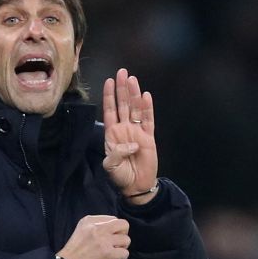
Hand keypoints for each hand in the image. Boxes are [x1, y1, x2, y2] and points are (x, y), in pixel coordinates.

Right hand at [57, 215, 130, 258]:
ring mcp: (104, 241)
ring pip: (126, 240)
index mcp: (90, 221)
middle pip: (124, 225)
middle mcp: (98, 228)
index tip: (107, 239)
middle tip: (116, 244)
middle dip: (123, 235)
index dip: (114, 230)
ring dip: (122, 248)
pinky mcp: (108, 254)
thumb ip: (95, 226)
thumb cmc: (74, 252)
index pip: (113, 219)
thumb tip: (114, 231)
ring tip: (113, 254)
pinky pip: (125, 253)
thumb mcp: (81, 230)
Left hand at [102, 68, 157, 203]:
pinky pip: (148, 120)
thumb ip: (116, 153)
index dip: (109, 96)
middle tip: (122, 72)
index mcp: (112, 133)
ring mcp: (137, 131)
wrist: (136, 186)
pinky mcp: (149, 137)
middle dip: (122, 89)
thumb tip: (130, 143)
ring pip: (135, 109)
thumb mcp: (110, 166)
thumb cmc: (120, 176)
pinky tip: (145, 96)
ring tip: (132, 79)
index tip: (108, 81)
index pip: (110, 110)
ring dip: (134, 94)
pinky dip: (147, 108)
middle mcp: (124, 129)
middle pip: (123, 104)